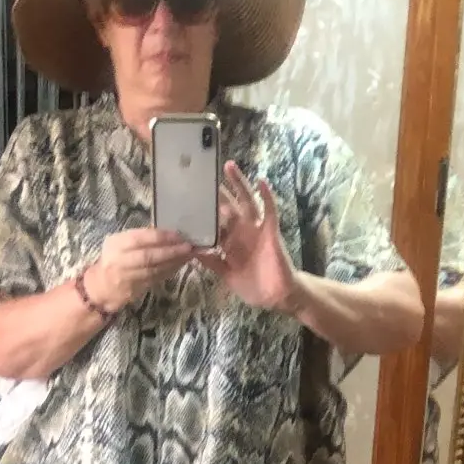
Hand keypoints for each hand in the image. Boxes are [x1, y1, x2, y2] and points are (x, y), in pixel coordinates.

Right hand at [85, 228, 194, 312]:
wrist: (100, 287)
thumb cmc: (113, 260)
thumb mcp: (119, 243)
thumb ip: (139, 239)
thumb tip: (167, 234)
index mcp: (117, 244)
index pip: (141, 238)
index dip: (161, 236)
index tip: (178, 235)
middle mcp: (121, 261)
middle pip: (149, 256)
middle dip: (171, 251)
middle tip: (188, 247)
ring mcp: (128, 277)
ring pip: (154, 270)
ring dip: (174, 263)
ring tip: (188, 256)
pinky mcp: (135, 290)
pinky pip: (156, 279)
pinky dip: (169, 272)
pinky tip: (179, 266)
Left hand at [199, 162, 299, 314]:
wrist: (276, 297)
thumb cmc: (253, 286)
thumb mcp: (226, 274)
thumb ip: (211, 262)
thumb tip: (191, 250)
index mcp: (229, 242)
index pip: (213, 221)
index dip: (202, 209)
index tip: (188, 195)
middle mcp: (241, 231)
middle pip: (226, 205)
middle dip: (216, 191)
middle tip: (203, 172)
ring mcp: (256, 229)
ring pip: (246, 201)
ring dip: (238, 184)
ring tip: (228, 166)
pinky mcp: (271, 231)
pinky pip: (269, 211)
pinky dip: (266, 196)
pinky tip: (261, 181)